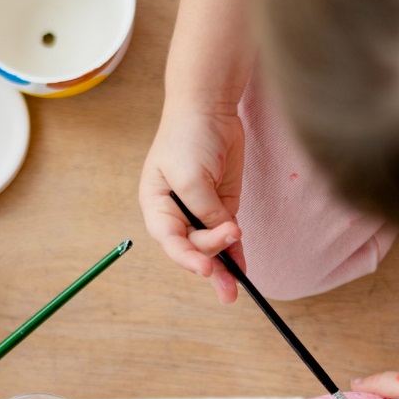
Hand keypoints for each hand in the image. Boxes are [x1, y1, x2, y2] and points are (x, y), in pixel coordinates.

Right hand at [139, 103, 246, 302]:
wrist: (209, 108)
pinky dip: (235, 252)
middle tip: (228, 280)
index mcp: (157, 206)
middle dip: (210, 263)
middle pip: (192, 248)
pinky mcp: (222, 207)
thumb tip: (223, 235)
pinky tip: (242, 271)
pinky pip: (227, 236)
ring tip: (233, 290)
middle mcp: (176, 214)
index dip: (187, 257)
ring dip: (223, 268)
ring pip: (210, 247)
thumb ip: (205, 209)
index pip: (170, 240)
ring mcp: (200, 212)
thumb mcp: (191, 175)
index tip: (205, 268)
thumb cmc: (188, 137)